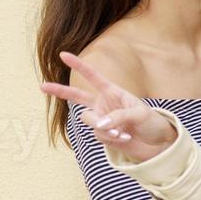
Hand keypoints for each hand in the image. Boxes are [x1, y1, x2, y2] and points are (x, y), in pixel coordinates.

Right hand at [39, 51, 175, 161]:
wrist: (159, 144)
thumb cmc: (153, 123)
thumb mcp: (140, 114)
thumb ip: (118, 117)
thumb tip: (100, 125)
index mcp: (113, 92)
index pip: (94, 77)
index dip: (79, 66)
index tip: (64, 54)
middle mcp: (104, 104)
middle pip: (76, 96)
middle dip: (59, 91)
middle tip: (42, 86)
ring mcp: (102, 120)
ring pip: (89, 120)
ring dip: (105, 128)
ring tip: (123, 133)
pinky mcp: (103, 135)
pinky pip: (98, 135)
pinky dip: (111, 138)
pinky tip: (125, 139)